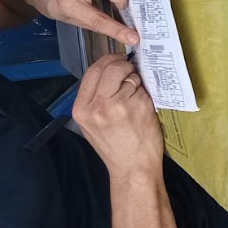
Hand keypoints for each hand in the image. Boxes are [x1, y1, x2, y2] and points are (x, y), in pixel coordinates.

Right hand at [72, 55, 162, 175]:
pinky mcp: (137, 106)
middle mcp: (96, 106)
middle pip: (110, 67)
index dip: (108, 61)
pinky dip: (145, 92)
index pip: (92, 71)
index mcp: (81, 108)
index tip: (118, 60)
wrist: (132, 168)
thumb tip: (110, 71)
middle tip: (131, 71)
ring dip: (136, 80)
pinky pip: (142, 87)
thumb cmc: (115, 147)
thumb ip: (95, 98)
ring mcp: (118, 105)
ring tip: (136, 97)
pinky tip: (143, 107)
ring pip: (129, 75)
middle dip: (123, 65)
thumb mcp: (92, 123)